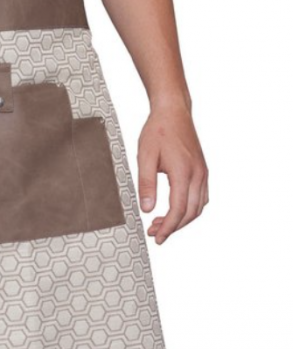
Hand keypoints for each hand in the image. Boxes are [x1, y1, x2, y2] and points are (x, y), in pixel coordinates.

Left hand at [136, 100, 208, 243]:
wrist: (173, 111)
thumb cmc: (158, 130)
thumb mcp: (145, 156)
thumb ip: (146, 183)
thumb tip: (147, 209)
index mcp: (183, 171)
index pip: (179, 209)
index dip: (168, 227)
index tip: (156, 237)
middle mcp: (198, 174)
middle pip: (191, 213)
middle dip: (173, 227)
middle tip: (154, 232)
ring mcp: (203, 172)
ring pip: (199, 207)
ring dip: (182, 219)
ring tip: (161, 223)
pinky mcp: (203, 170)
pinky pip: (201, 197)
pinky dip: (190, 209)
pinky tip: (175, 209)